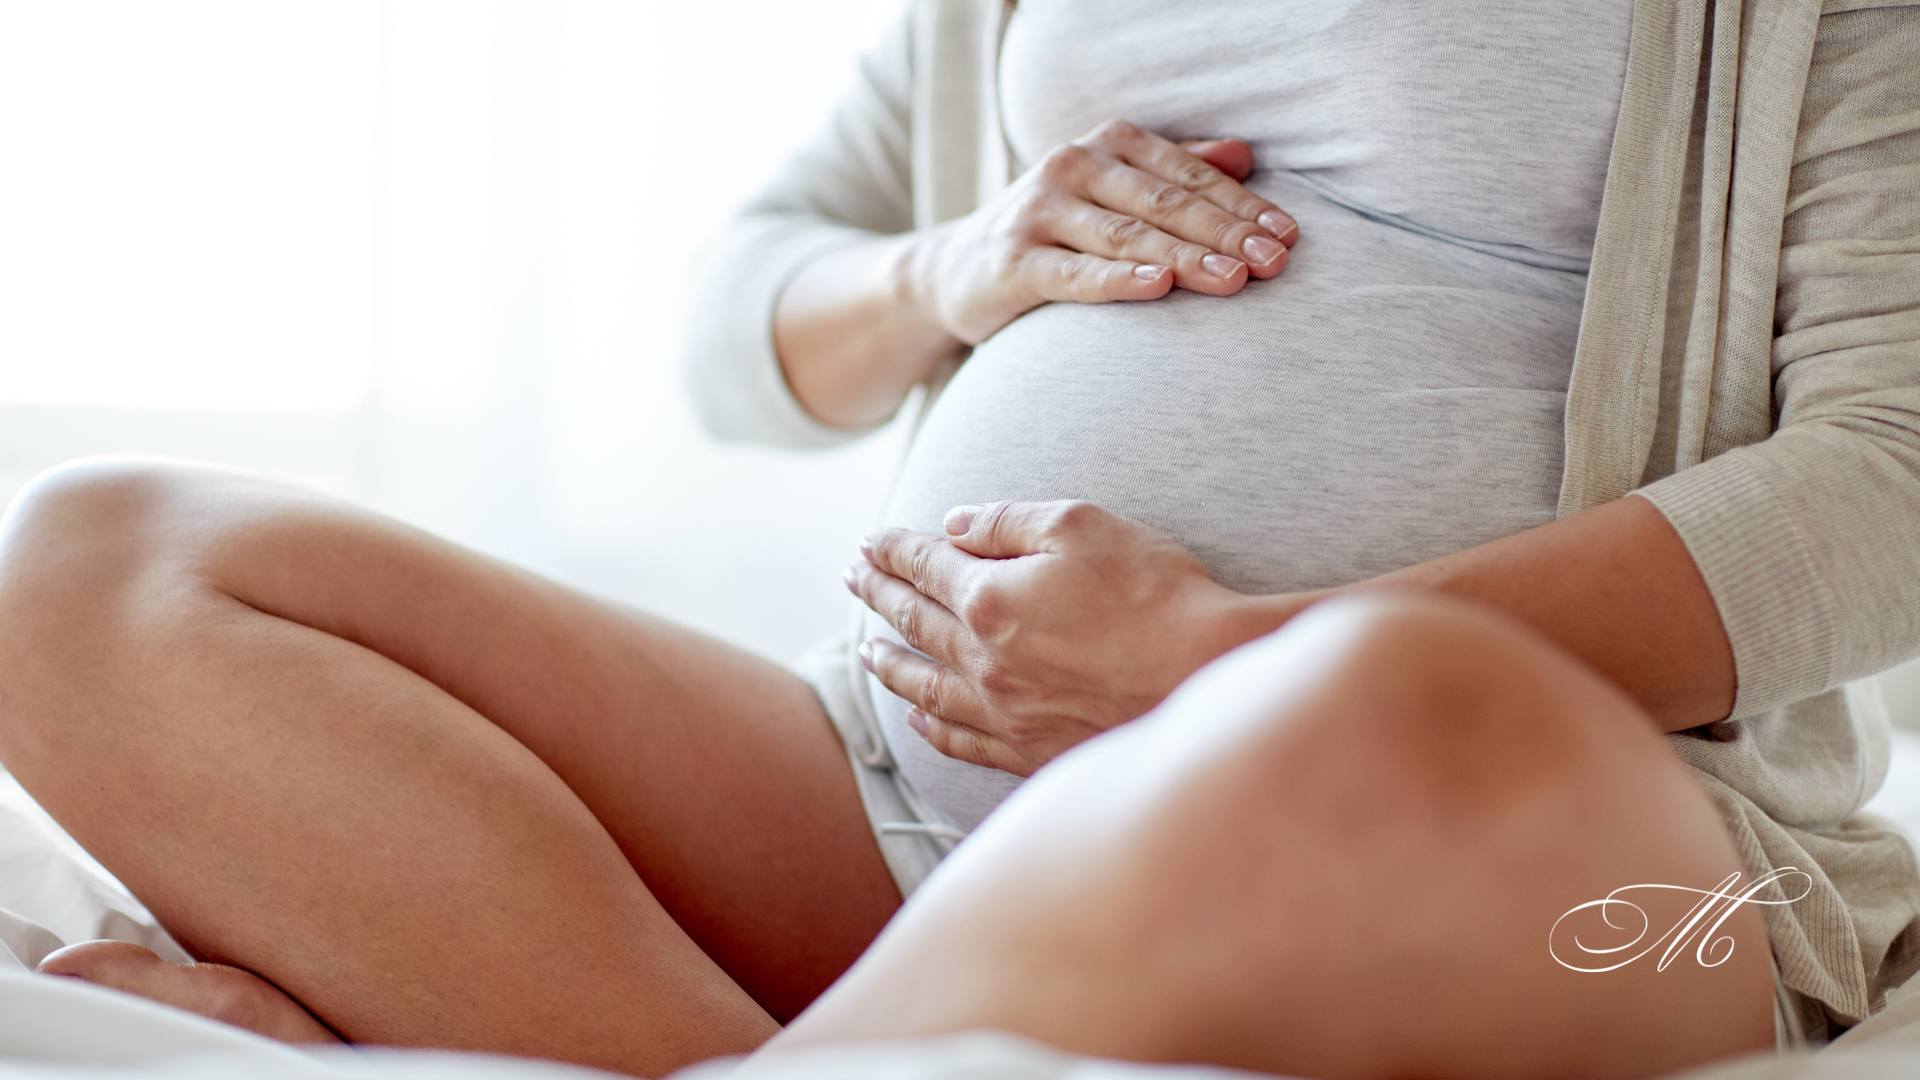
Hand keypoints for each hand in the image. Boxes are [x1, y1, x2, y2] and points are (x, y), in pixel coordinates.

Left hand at [846, 500, 1292, 775]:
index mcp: (990, 597)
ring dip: (890, 663)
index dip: (893, 549)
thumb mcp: (1081, 525)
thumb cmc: (1155, 590)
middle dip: (879, 594)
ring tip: (867, 651)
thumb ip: (1007, 522)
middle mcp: (984, 659)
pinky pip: (962, 740)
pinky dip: (931, 727)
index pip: (924, 565)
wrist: (1209, 672)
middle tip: (853, 579)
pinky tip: (917, 719)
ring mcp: (1005, 710)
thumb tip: (952, 525)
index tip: (870, 541)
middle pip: (915, 621)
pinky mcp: (1032, 749)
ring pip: (925, 686)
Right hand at [907, 120, 1299, 344]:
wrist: (957, 270)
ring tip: (1235, 279)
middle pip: (1166, 203)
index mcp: (1108, 144)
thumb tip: (1244, 156)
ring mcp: (1039, 211)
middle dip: (1226, 234)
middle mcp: (1073, 166)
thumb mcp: (1114, 193)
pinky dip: (1118, 279)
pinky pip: (1074, 273)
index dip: (1243, 206)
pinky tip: (1158, 285)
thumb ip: (1176, 172)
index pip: (1190, 176)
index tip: (1288, 236)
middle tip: (1276, 262)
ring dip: (1186, 257)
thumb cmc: (1055, 233)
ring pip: (1127, 235)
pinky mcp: (1013, 260)